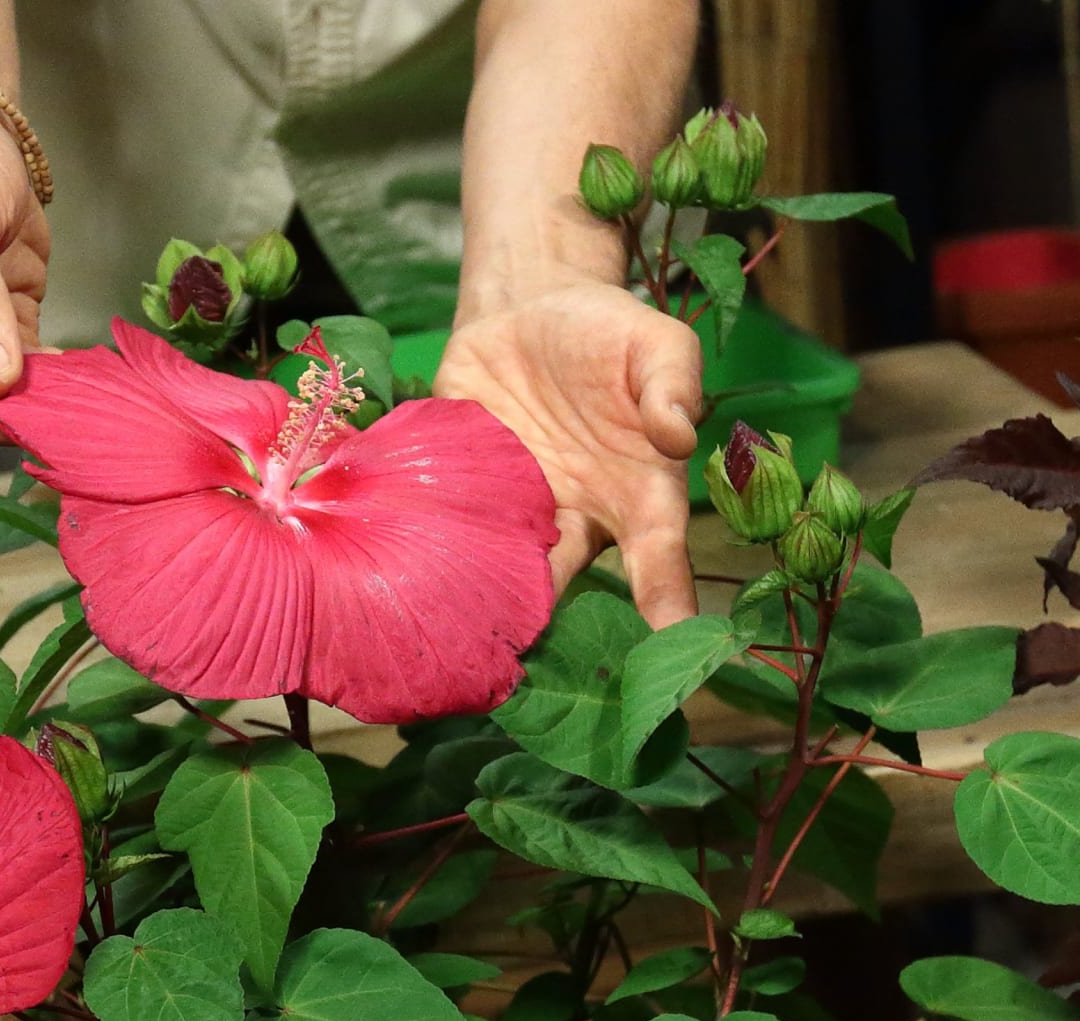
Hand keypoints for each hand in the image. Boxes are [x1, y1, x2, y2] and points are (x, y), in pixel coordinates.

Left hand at [435, 281, 703, 626]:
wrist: (530, 310)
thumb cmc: (609, 335)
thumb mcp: (655, 345)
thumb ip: (672, 385)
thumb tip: (678, 432)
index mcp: (636, 496)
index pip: (657, 559)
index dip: (664, 600)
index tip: (669, 641)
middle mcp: (573, 517)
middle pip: (561, 580)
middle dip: (543, 615)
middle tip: (522, 651)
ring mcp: (511, 509)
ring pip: (496, 564)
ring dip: (477, 590)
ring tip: (457, 621)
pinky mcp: (457, 487)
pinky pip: (441, 520)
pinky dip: (426, 539)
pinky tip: (401, 562)